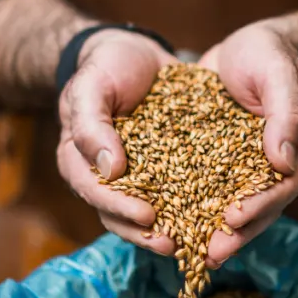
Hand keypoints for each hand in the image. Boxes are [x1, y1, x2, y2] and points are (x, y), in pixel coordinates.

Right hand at [57, 29, 178, 254]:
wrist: (135, 52)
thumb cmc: (105, 66)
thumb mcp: (91, 86)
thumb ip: (91, 124)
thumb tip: (110, 169)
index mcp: (80, 161)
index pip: (96, 192)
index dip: (120, 208)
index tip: (148, 216)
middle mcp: (107, 177)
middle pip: (121, 216)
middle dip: (147, 234)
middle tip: (175, 245)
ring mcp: (138, 177)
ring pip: (150, 212)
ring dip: (172, 229)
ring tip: (197, 242)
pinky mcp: (167, 170)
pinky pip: (179, 192)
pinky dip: (194, 207)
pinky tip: (216, 216)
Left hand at [199, 23, 297, 265]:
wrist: (247, 44)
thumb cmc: (269, 53)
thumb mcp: (278, 73)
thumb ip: (286, 114)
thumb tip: (283, 162)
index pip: (283, 185)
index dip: (260, 205)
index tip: (234, 219)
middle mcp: (277, 165)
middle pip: (261, 207)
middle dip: (237, 233)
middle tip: (211, 254)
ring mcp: (249, 167)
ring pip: (236, 205)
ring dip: (215, 230)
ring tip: (194, 255)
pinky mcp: (222, 163)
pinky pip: (211, 190)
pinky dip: (196, 208)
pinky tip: (173, 225)